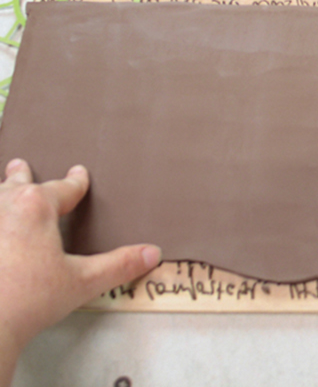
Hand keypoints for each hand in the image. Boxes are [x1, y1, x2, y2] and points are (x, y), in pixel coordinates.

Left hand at [0, 160, 160, 385]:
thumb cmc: (24, 302)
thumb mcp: (82, 282)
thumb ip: (119, 265)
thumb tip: (151, 253)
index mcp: (36, 207)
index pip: (64, 188)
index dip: (76, 180)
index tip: (79, 173)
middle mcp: (2, 207)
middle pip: (16, 184)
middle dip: (21, 175)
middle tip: (19, 164)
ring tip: (0, 189)